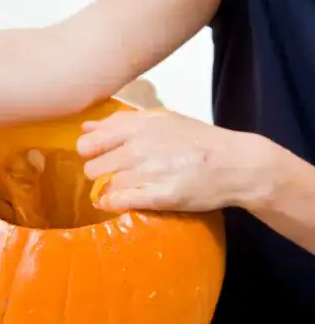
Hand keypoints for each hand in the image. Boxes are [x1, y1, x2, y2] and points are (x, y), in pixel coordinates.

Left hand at [77, 110, 259, 212]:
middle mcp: (140, 147)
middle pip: (92, 167)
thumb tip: (86, 127)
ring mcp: (149, 172)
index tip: (100, 156)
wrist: (236, 164)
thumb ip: (121, 122)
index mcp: (139, 126)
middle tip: (112, 175)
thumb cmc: (197, 140)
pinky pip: (119, 202)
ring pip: (105, 185)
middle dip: (98, 173)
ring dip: (108, 190)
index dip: (90, 152)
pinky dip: (113, 204)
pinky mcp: (159, 196)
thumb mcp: (162, 120)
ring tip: (121, 189)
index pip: (90, 141)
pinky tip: (118, 202)